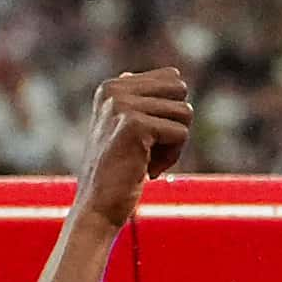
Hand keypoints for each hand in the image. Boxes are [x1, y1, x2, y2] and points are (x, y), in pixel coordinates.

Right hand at [74, 69, 191, 227]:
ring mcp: (121, 105)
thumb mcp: (128, 127)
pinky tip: (147, 170)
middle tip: (151, 149)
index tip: (147, 136)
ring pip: (184, 113)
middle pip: (180, 91)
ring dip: (174, 144)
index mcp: (112, 86)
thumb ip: (146, 100)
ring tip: (146, 161)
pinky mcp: (134, 124)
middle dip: (176, 123)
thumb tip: (174, 75)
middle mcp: (113, 90)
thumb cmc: (118, 172)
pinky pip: (181, 133)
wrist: (97, 207)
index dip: (170, 112)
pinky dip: (172, 157)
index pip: (172, 79)